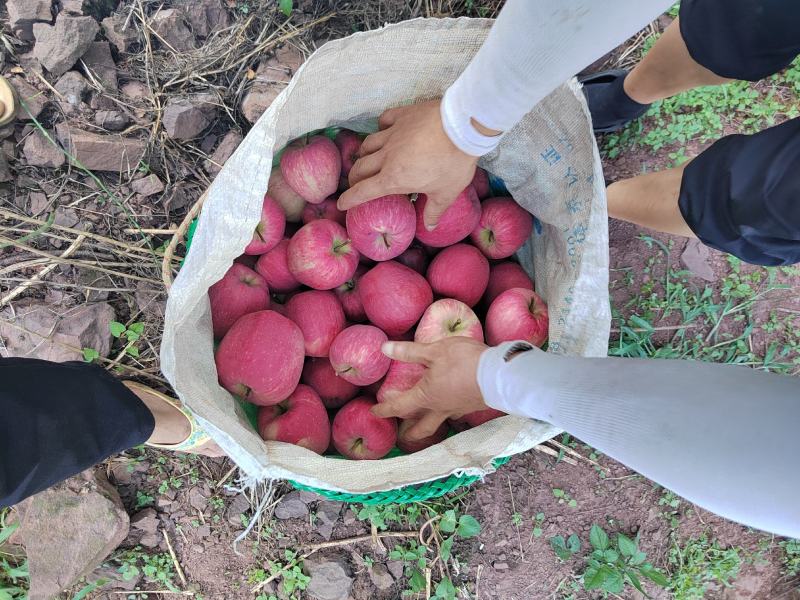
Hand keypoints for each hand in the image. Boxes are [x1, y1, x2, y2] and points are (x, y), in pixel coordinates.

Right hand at [337, 100, 477, 228]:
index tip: (342, 203)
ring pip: (368, 144)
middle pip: (360, 167)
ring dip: (363, 153)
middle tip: (356, 182)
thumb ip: (434, 211)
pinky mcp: (402, 115)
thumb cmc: (453, 163)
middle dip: (354, 177)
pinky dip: (380, 126)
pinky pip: (383, 120)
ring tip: (366, 158)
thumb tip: (429, 227)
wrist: (462, 126)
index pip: (364, 191)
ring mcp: (393, 133)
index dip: (350, 199)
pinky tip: (383, 128)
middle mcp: (387, 156)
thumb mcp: (446, 193)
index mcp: (394, 178)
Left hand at [371, 337, 488, 439]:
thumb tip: (384, 349)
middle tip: (403, 436)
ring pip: (440, 421)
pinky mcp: (474, 405)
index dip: (385, 409)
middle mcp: (441, 408)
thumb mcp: (434, 351)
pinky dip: (449, 413)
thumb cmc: (464, 361)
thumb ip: (409, 351)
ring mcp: (459, 409)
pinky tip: (452, 405)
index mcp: (427, 397)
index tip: (375, 412)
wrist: (500, 375)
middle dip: (411, 433)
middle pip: (423, 427)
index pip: (400, 406)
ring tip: (427, 420)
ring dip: (431, 423)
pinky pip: (456, 413)